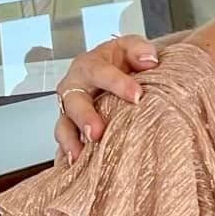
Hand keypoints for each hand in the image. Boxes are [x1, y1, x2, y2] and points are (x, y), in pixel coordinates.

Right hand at [55, 36, 155, 160]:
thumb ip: (140, 49)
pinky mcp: (71, 130)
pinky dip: (68, 155)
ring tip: (80, 157)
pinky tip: (76, 168)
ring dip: (71, 141)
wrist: (114, 72)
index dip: (117, 83)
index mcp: (89, 66)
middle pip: (74, 102)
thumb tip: (150, 59)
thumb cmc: (120, 62)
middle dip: (85, 118)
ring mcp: (70, 111)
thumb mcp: (130, 48)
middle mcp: (74, 88)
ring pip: (64, 125)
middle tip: (97, 133)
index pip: (100, 73)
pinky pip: (66, 143)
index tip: (137, 95)